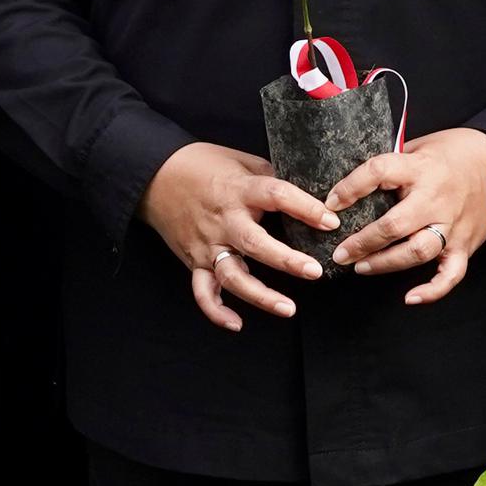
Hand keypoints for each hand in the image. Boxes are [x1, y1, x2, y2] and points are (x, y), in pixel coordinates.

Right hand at [141, 140, 337, 330]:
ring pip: (232, 276)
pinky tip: (237, 324)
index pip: (276, 196)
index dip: (305, 207)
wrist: (155, 176)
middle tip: (314, 271)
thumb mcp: (241, 161)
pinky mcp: (194, 261)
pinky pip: (203, 292)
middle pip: (255, 244)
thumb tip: (308, 190)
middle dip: (285, 260)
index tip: (330, 221)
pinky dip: (216, 311)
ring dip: (259, 295)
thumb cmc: (204, 165)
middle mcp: (224, 220)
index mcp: (239, 190)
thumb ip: (270, 177)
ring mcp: (207, 244)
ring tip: (289, 309)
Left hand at [326, 124, 485, 304]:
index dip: (351, 188)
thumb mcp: (420, 145)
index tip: (332, 204)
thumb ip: (392, 163)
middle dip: (363, 242)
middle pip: (396, 225)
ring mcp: (452, 224)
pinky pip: (451, 273)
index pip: (379, 172)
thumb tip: (352, 181)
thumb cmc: (453, 153)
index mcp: (421, 167)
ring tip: (362, 267)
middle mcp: (436, 198)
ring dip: (386, 263)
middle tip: (340, 253)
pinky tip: (411, 298)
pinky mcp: (465, 244)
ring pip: (418, 250)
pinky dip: (433, 290)